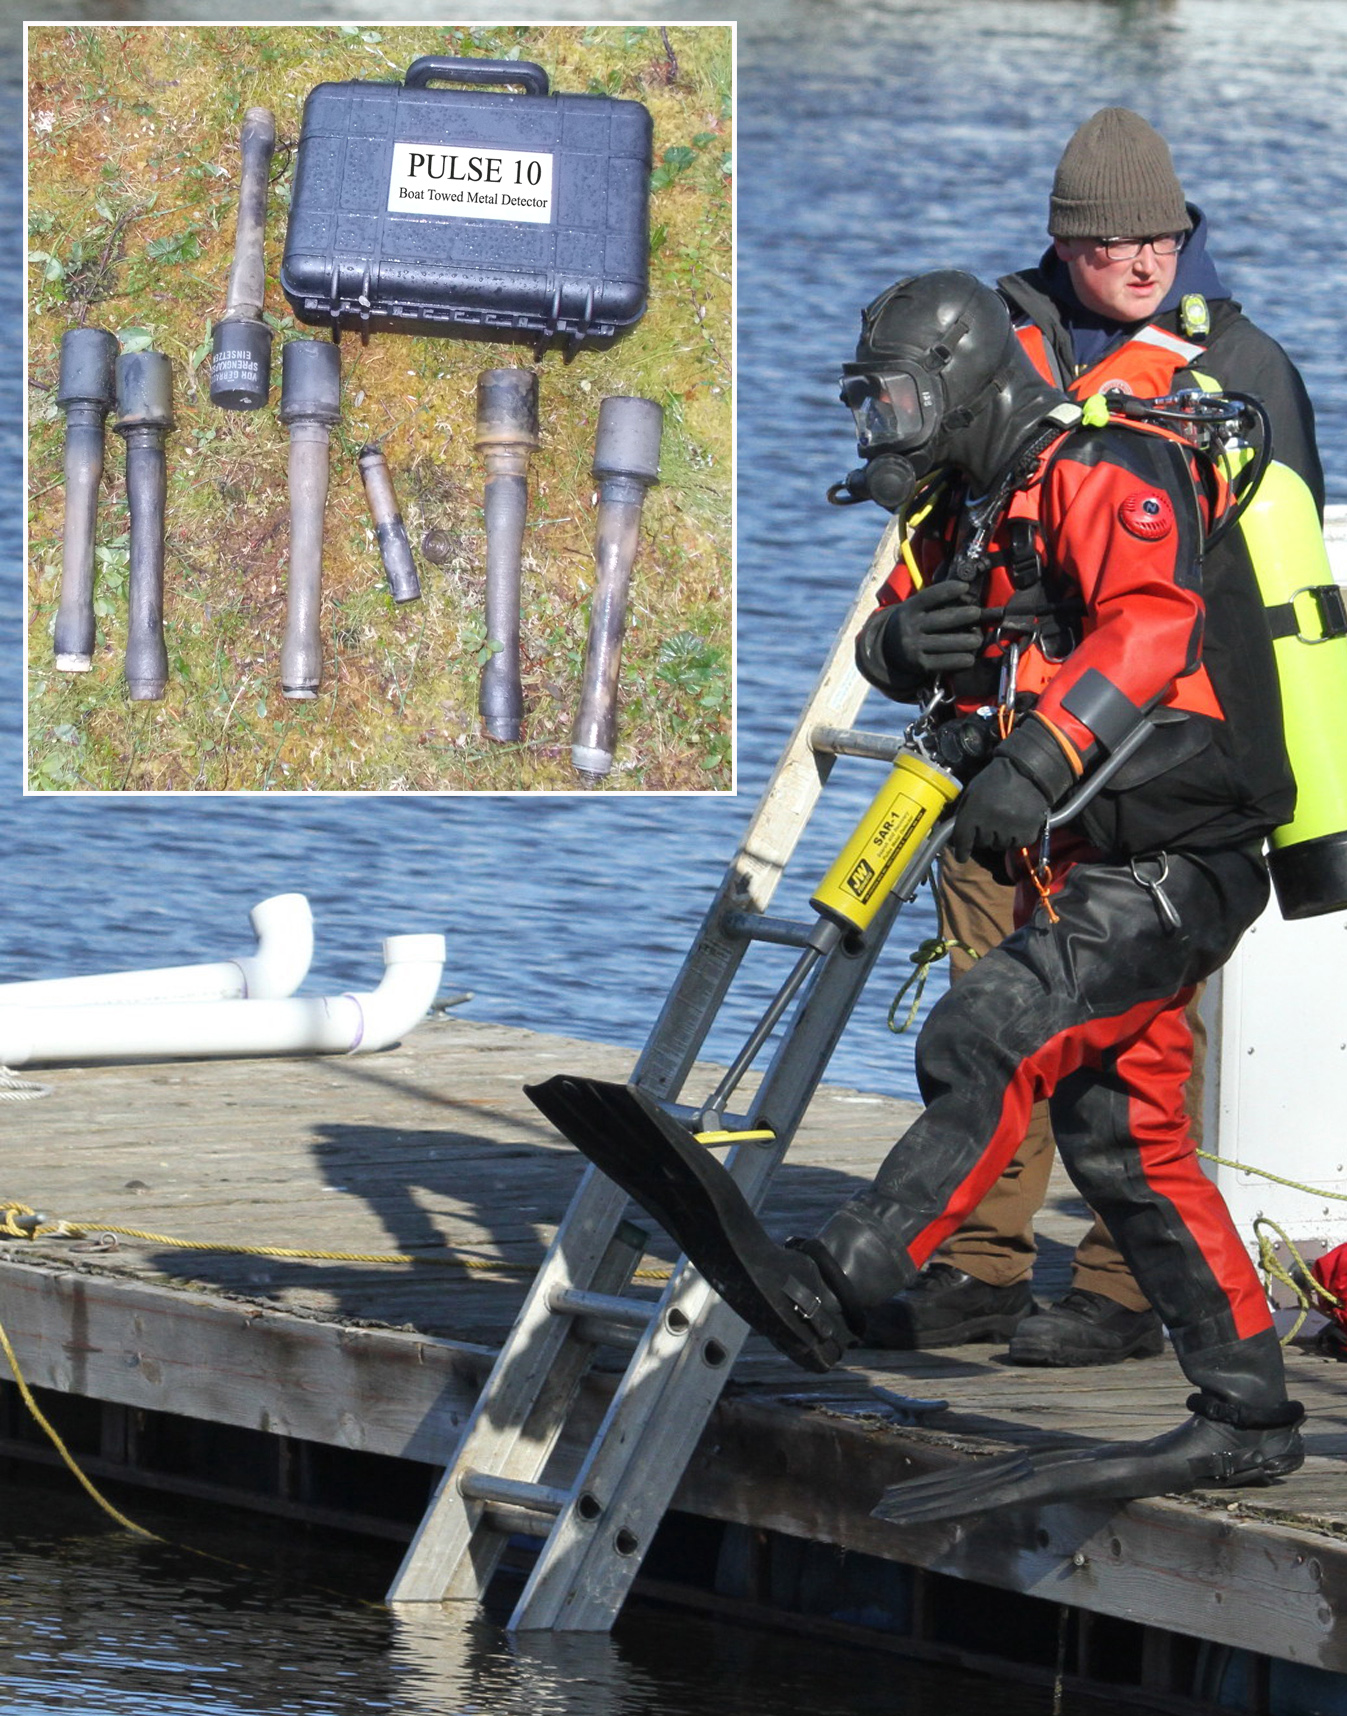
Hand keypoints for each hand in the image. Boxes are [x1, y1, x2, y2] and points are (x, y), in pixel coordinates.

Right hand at [860, 582, 983, 683]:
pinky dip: (962, 660)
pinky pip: (947, 662)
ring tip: (977, 640)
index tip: (964, 587)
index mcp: (909, 609)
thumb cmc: (913, 623)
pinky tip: (969, 658)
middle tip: (977, 613)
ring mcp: (914, 647)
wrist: (888, 649)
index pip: (930, 597)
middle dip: (965, 616)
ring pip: (949, 643)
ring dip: (969, 641)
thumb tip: (967, 597)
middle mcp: (910, 627)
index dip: (948, 590)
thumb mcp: (915, 609)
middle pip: (944, 620)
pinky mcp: (920, 665)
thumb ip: (936, 604)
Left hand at [950, 755, 1052, 862]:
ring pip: (999, 845)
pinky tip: (1018, 822)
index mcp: (975, 811)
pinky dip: (1016, 837)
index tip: (961, 856)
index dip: (961, 850)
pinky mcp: (1028, 833)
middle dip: (984, 835)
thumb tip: (956, 835)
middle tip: (991, 820)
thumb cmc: (995, 780)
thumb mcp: (973, 791)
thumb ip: (964, 812)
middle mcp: (991, 823)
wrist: (1027, 772)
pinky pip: (1017, 844)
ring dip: (1000, 836)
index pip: (963, 838)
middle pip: (982, 843)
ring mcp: (1010, 830)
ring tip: (1006, 819)